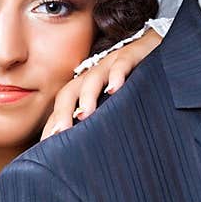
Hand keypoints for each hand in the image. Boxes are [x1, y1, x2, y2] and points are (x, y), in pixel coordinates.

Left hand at [40, 28, 163, 138]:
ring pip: (92, 79)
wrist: (154, 48)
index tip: (45, 148)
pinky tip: (116, 89)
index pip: (63, 108)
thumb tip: (93, 154)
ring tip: (85, 114)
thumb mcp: (116, 105)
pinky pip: (121, 64)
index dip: (53, 125)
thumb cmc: (135, 83)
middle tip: (58, 135)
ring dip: (87, 97)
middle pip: (69, 93)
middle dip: (62, 114)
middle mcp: (93, 77)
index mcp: (86, 90)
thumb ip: (102, 122)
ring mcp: (110, 65)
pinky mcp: (131, 55)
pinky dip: (117, 75)